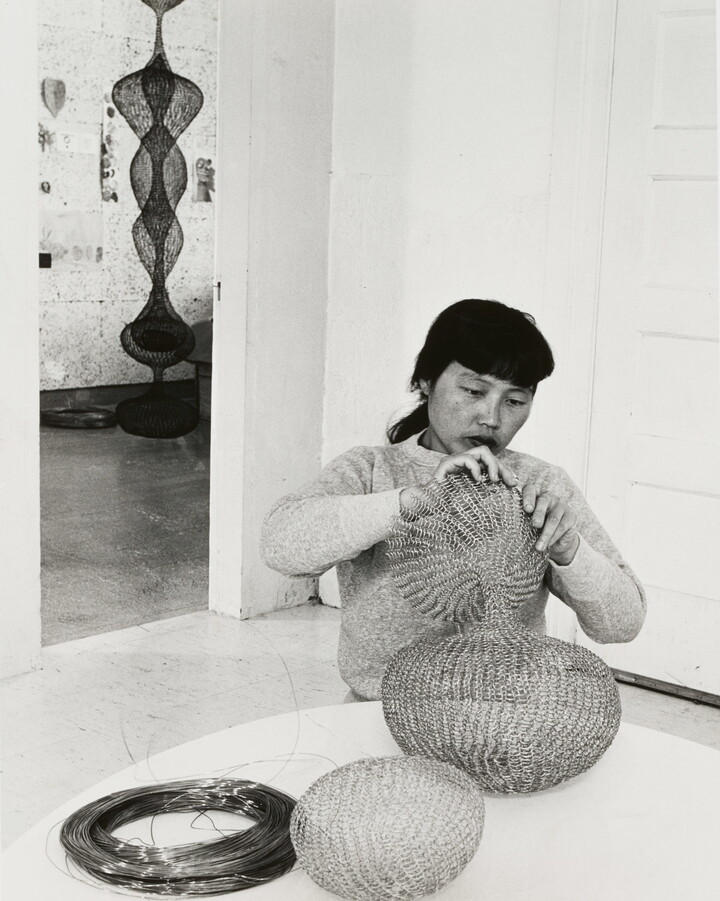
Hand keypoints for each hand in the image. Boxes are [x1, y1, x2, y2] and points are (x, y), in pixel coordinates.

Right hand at [400, 446, 516, 510]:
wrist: (429, 507)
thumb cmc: (450, 505)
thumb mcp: (476, 498)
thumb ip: (489, 491)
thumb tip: (508, 487)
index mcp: (470, 468)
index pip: (491, 462)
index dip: (505, 470)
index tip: (513, 483)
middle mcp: (464, 461)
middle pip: (489, 453)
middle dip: (502, 466)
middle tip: (510, 482)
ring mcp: (455, 460)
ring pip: (481, 451)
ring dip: (492, 464)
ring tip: (495, 480)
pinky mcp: (447, 463)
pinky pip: (466, 458)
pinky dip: (476, 468)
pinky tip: (479, 480)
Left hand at [521, 484, 579, 564]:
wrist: (556, 542)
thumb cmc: (535, 530)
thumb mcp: (526, 524)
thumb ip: (518, 520)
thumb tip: (503, 527)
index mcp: (534, 495)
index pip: (530, 489)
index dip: (528, 497)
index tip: (526, 509)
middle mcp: (548, 497)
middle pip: (543, 501)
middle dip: (538, 513)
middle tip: (534, 525)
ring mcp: (561, 505)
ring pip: (553, 517)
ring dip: (545, 533)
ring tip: (538, 547)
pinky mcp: (571, 516)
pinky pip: (562, 526)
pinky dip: (553, 537)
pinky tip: (548, 545)